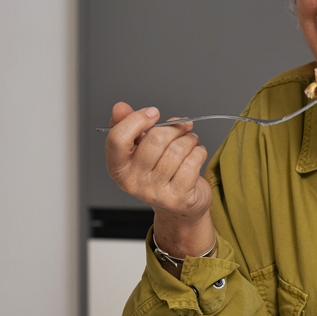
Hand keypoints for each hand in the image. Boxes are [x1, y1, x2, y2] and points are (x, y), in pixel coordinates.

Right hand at [105, 102, 214, 265]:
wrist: (178, 208)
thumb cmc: (158, 173)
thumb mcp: (138, 150)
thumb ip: (126, 126)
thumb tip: (119, 107)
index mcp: (118, 168)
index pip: (117, 139)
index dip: (137, 120)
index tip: (153, 113)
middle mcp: (134, 182)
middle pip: (155, 140)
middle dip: (174, 128)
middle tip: (182, 127)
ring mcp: (156, 192)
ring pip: (177, 150)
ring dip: (189, 139)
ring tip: (190, 140)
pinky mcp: (178, 198)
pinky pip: (192, 162)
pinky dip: (199, 152)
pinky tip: (197, 153)